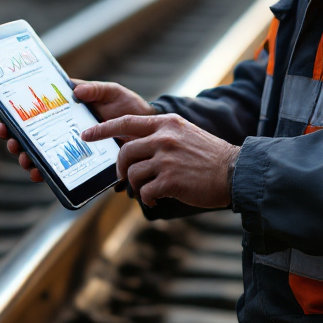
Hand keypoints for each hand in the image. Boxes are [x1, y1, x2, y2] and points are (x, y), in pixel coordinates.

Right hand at [0, 80, 154, 182]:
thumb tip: (75, 91)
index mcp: (68, 108)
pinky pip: (58, 170)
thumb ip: (96, 89)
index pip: (38, 109)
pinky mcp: (79, 163)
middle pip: (33, 134)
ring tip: (25, 159)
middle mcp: (65, 127)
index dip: (18, 114)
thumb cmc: (129, 109)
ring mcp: (71, 146)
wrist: (147, 134)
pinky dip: (45, 173)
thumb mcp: (114, 93)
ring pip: (41, 153)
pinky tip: (39, 174)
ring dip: (28, 157)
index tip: (4, 118)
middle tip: (13, 142)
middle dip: (17, 139)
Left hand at [81, 113, 239, 207]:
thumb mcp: (185, 134)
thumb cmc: (210, 156)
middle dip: (120, 168)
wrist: (235, 172)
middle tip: (124, 177)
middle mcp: (164, 138)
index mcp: (167, 123)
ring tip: (149, 191)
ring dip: (136, 186)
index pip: (127, 122)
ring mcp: (166, 159)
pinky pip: (144, 192)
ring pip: (132, 174)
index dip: (103, 128)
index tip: (86, 134)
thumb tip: (136, 146)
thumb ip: (162, 135)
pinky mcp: (169, 180)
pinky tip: (156, 200)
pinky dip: (147, 199)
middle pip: (124, 151)